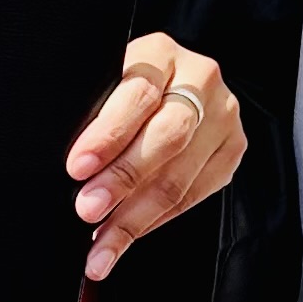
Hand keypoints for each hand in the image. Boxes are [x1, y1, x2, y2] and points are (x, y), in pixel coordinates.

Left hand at [68, 34, 243, 283]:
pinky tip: (125, 238)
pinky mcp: (231, 151)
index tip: (77, 167)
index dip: (107, 134)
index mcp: (161, 54)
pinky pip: (192, 197)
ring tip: (101, 247)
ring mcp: (223, 116)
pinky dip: (153, 223)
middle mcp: (200, 80)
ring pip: (180, 177)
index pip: (137, 94)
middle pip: (167, 137)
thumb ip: (93, 113)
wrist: (173, 86)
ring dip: (135, 218)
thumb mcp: (105, 84)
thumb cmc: (123, 90)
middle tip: (88, 209)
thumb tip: (71, 170)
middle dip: (123, 179)